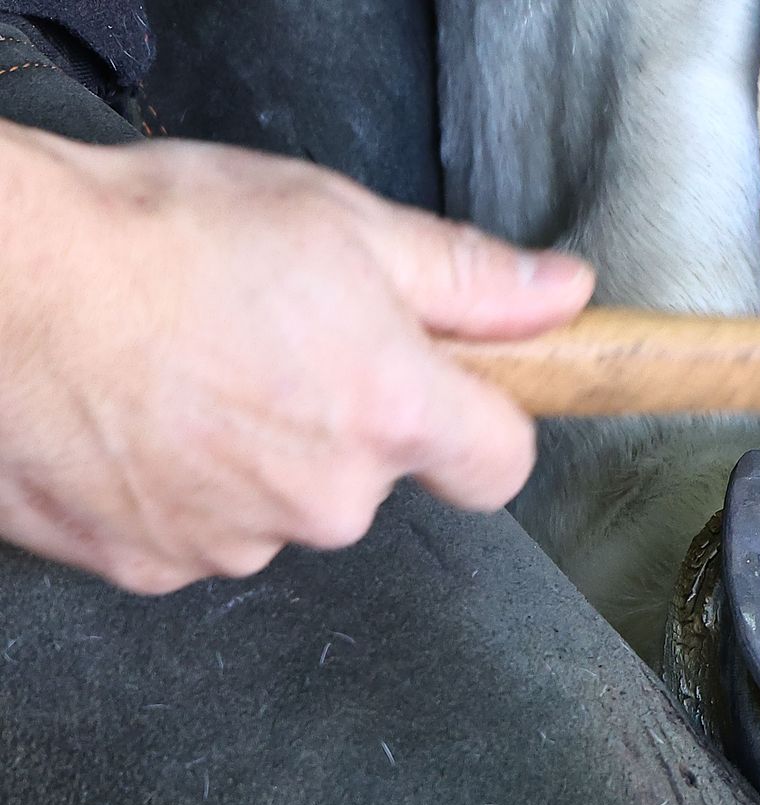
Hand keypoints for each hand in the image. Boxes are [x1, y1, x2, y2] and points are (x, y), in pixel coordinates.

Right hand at [0, 125, 593, 593]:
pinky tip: (137, 417)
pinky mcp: (153, 567)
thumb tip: (561, 296)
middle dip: (341, 421)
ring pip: (281, 506)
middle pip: (377, 479)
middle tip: (269, 341)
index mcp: (391, 415)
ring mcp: (237, 542)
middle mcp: (327, 499)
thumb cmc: (153, 237)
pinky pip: (197, 531)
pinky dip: (176, 486)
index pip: (500, 464)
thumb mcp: (339, 222)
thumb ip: (467, 278)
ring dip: (254, 454)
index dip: (479, 422)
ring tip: (186, 370)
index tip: (447, 390)